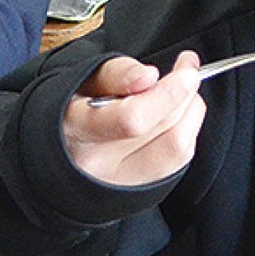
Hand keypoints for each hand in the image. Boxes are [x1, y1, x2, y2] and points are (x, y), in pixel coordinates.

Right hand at [64, 50, 205, 185]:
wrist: (63, 146)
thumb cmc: (75, 108)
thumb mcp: (83, 80)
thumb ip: (115, 73)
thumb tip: (148, 76)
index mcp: (78, 131)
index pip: (132, 119)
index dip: (168, 95)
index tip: (187, 72)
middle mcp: (99, 165)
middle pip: (163, 129)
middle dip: (186, 93)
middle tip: (187, 67)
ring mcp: (123, 183)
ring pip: (179, 147)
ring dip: (191, 112)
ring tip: (182, 89)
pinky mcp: (142, 188)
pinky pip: (179, 159)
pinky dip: (186, 130)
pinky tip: (176, 114)